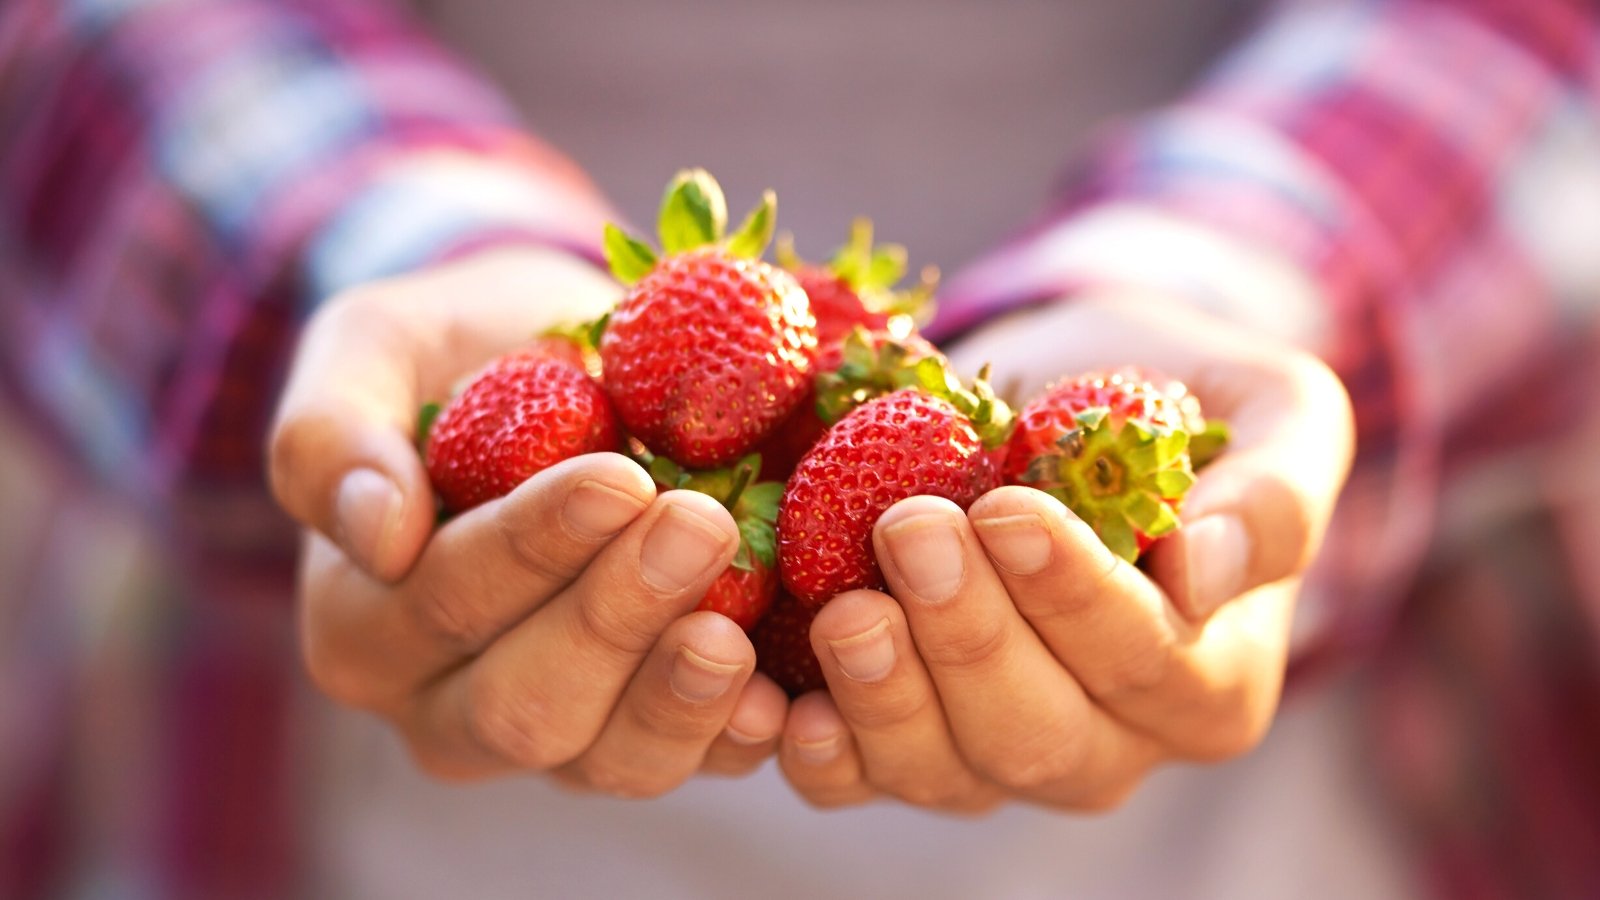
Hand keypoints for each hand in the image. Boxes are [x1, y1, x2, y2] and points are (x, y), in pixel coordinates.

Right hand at [269, 248, 787, 793]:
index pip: (447, 600)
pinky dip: (738, 734)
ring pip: (608, 761)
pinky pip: (691, 765)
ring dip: (680, 693)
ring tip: (737, 623)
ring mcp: (558, 736)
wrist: (566, 373)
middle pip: (524, 706)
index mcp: (365, 627)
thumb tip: (375, 535)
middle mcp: (447, 708)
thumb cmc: (460, 353)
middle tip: (699, 526)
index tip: (617, 480)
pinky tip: (782, 695)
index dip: (533, 548)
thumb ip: (329, 434)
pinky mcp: (646, 734)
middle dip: (616, 618)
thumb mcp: (372, 351)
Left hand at [775, 294, 1353, 811]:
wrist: (1062, 400)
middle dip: (969, 639)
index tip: (1006, 510)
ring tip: (843, 607)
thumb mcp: (1268, 411)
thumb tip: (1206, 571)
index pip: (1148, 662)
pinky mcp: (904, 740)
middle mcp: (1109, 742)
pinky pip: (857, 778)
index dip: (1075, 598)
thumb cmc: (1171, 401)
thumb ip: (1271, 492)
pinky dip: (816, 750)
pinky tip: (782, 703)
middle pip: (1038, 735)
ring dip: (885, 697)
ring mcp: (997, 752)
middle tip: (911, 531)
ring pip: (945, 772)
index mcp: (1209, 680)